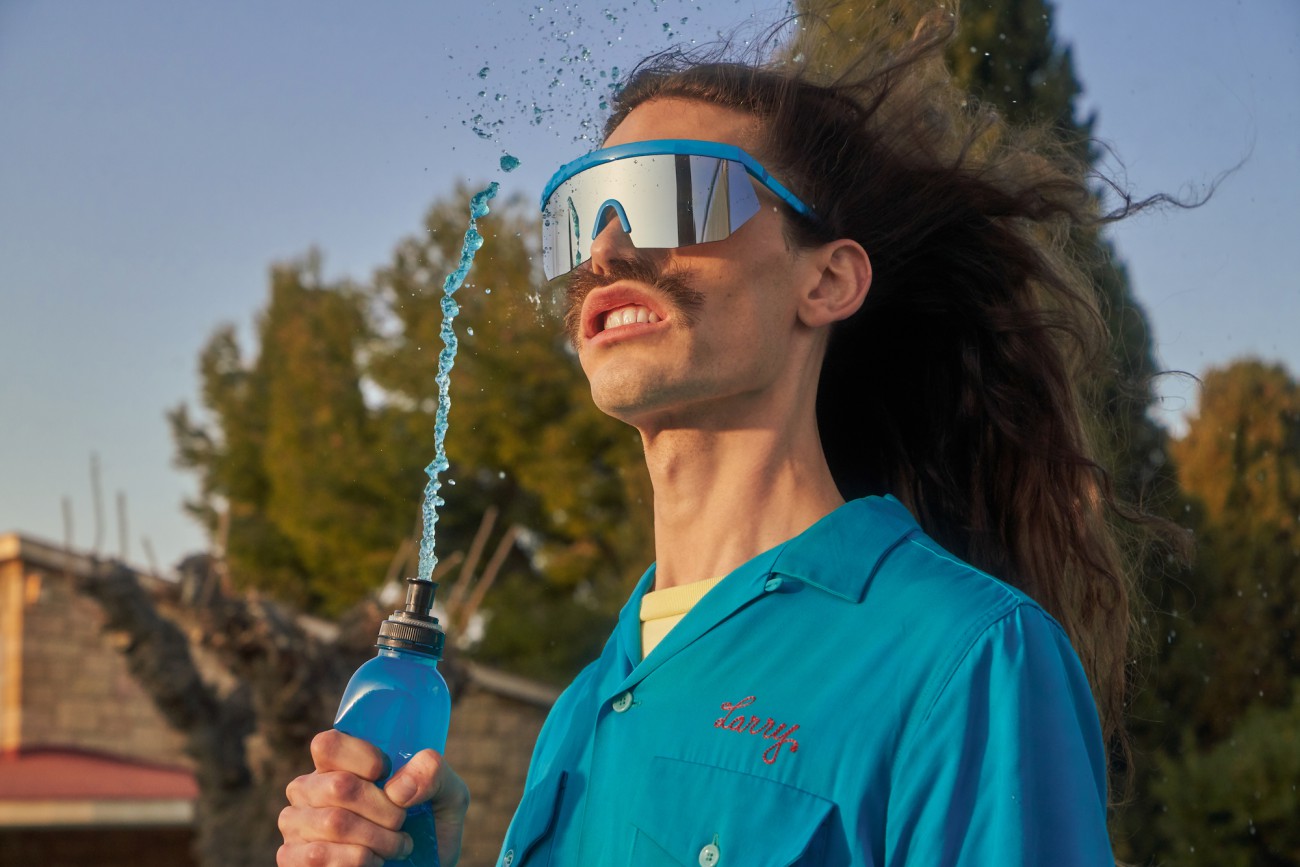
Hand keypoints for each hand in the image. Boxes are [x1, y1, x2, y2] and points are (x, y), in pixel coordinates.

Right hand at [278, 729, 468, 866]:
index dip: (362, 758)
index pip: (328, 744)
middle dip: (386, 810)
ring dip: (378, 840)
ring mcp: (297, 824)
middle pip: (339, 785)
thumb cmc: (429, 827)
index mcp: (339, 763)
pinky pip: (317, 856)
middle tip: (402, 824)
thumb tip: (398, 788)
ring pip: (334, 823)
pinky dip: (357, 862)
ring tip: (396, 847)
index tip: (389, 773)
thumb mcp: (447, 794)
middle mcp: (309, 789)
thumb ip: (434, 774)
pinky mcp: (292, 858)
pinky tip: (373, 863)